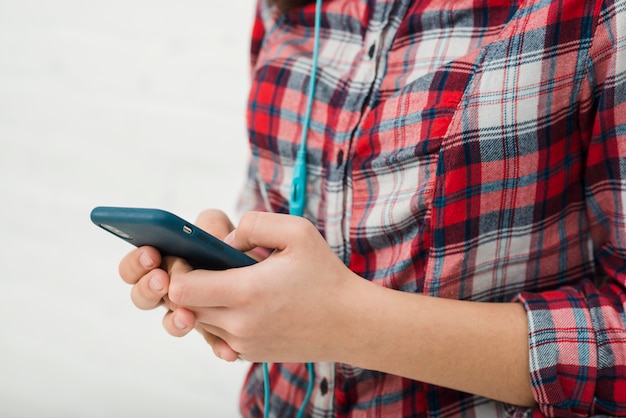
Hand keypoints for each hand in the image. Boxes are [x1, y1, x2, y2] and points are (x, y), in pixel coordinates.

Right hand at [117, 209, 239, 360]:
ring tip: (188, 317)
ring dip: (175, 321)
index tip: (151, 255)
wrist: (261, 270)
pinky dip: (217, 345)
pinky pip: (211, 341)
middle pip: (142, 296)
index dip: (137, 262)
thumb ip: (209, 225)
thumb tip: (208, 239)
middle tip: (162, 281)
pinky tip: (228, 349)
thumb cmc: (228, 243)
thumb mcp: (220, 227)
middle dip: (148, 289)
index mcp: (161, 261)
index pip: (134, 265)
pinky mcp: (213, 329)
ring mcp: (188, 311)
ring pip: (172, 322)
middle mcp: (168, 289)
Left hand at [166, 211, 365, 363]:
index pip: (180, 289)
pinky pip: (217, 336)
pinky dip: (220, 319)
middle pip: (183, 306)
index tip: (193, 257)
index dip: (179, 270)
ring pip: (199, 322)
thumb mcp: (297, 231)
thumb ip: (253, 223)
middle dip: (188, 284)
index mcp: (246, 291)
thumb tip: (222, 242)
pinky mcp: (249, 355)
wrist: (351, 322)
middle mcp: (239, 324)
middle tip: (208, 265)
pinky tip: (243, 302)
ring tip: (229, 282)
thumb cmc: (325, 275)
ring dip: (203, 302)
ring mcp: (243, 344)